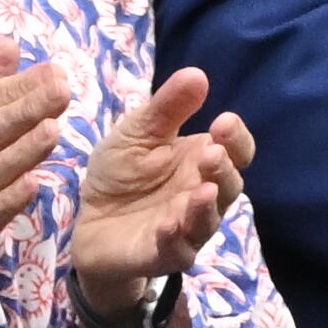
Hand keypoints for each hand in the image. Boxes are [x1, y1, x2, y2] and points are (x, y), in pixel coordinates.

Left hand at [68, 64, 254, 317]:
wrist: (89, 220)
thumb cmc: (122, 174)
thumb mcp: (138, 133)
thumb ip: (167, 109)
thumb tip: (197, 73)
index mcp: (203, 163)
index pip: (237, 152)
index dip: (237, 139)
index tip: (224, 121)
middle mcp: (204, 196)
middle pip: (230, 186)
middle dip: (224, 170)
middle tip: (211, 154)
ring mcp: (187, 228)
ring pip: (208, 220)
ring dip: (207, 207)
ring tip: (202, 191)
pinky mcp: (164, 254)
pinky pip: (177, 249)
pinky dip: (174, 237)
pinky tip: (167, 223)